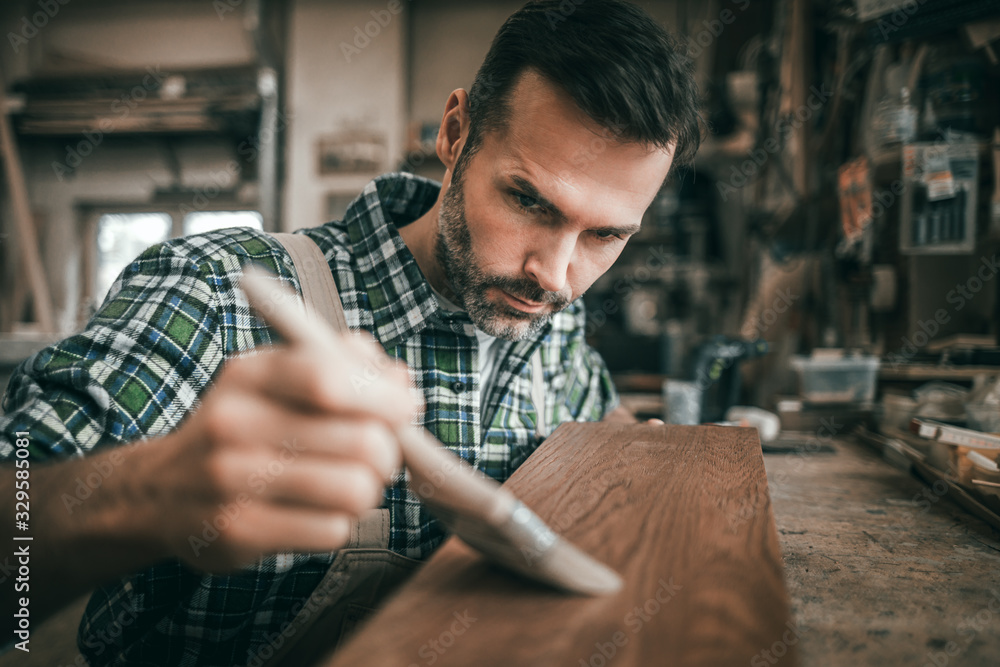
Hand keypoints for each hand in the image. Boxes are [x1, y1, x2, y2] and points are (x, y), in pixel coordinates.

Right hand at [142, 331, 415, 572]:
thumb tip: (399, 379)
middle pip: (361, 442)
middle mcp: (234, 424)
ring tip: (346, 484)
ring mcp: (231, 481)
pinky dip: (338, 523)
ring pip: (355, 490)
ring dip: (366, 491)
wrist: (159, 491)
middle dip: (386, 452)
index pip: (330, 378)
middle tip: (376, 455)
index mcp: (249, 374)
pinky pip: (333, 530)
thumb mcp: (276, 378)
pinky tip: (314, 511)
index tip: (406, 407)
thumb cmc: (239, 428)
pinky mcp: (237, 532)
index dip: (384, 396)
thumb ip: (341, 363)